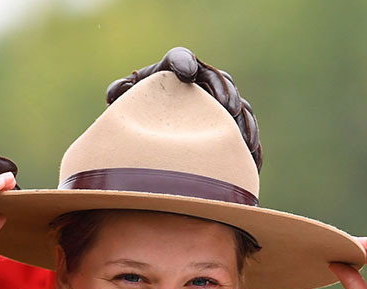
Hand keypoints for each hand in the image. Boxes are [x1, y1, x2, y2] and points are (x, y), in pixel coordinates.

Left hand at [106, 47, 261, 169]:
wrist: (155, 148)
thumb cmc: (139, 121)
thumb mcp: (126, 109)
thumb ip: (121, 95)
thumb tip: (117, 93)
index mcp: (171, 72)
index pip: (180, 58)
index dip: (184, 62)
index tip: (187, 73)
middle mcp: (200, 84)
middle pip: (219, 79)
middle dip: (225, 91)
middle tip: (227, 107)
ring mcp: (219, 106)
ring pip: (240, 104)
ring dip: (243, 118)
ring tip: (242, 136)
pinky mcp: (231, 127)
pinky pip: (247, 128)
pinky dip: (250, 140)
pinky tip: (249, 153)